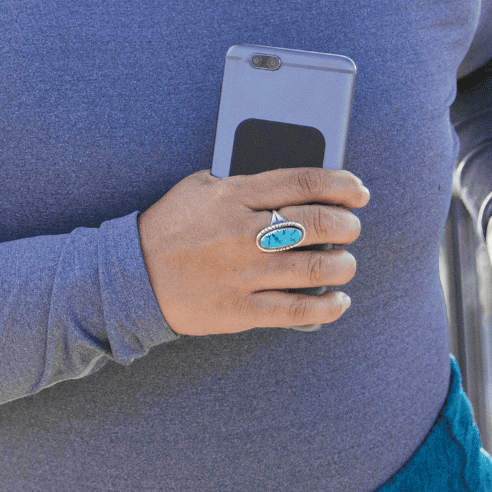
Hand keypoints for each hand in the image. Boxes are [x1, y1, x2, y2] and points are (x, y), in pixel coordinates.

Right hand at [137, 168, 368, 335]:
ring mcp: (245, 273)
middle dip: (348, 225)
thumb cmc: (170, 226)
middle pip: (319, 224)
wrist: (133, 276)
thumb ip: (243, 180)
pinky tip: (338, 299)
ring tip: (345, 262)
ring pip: (316, 269)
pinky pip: (298, 311)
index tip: (358, 191)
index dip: (341, 184)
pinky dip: (328, 306)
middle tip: (351, 227)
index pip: (303, 183)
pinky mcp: (242, 310)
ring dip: (344, 264)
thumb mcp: (200, 186)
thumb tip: (293, 183)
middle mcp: (244, 233)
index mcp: (234, 195)